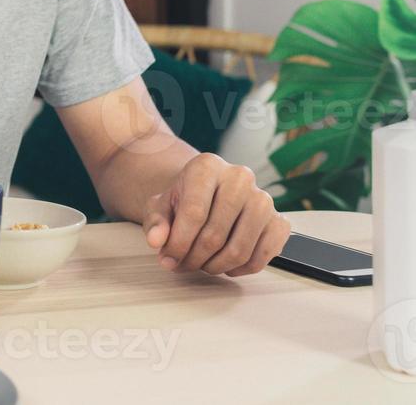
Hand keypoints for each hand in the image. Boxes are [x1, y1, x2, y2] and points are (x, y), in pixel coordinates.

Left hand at [142, 153, 290, 276]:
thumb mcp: (161, 205)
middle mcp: (240, 177)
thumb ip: (156, 222)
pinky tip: (225, 265)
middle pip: (215, 234)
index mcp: (207, 166)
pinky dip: (241, 269)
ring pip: (239, 250)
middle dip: (194, 258)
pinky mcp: (279, 221)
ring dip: (216, 267)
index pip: (194, 213)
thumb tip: (156, 241)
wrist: (209, 192)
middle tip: (183, 265)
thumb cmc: (185, 198)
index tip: (168, 258)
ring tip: (201, 265)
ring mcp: (264, 199)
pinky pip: (263, 257)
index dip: (179, 243)